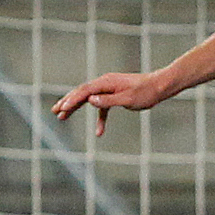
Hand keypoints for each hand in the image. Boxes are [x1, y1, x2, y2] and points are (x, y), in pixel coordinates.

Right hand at [51, 72, 168, 136]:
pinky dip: (100, 118)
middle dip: (68, 102)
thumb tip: (91, 100)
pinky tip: (99, 132)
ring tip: (62, 116)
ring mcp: (110, 88)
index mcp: (107, 82)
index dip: (71, 100)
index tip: (62, 109)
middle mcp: (105, 83)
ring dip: (76, 107)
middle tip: (55, 112)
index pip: (85, 91)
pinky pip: (103, 106)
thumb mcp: (128, 99)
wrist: (160, 86)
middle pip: (82, 92)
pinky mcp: (115, 95)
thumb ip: (109, 100)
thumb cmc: (146, 92)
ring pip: (89, 98)